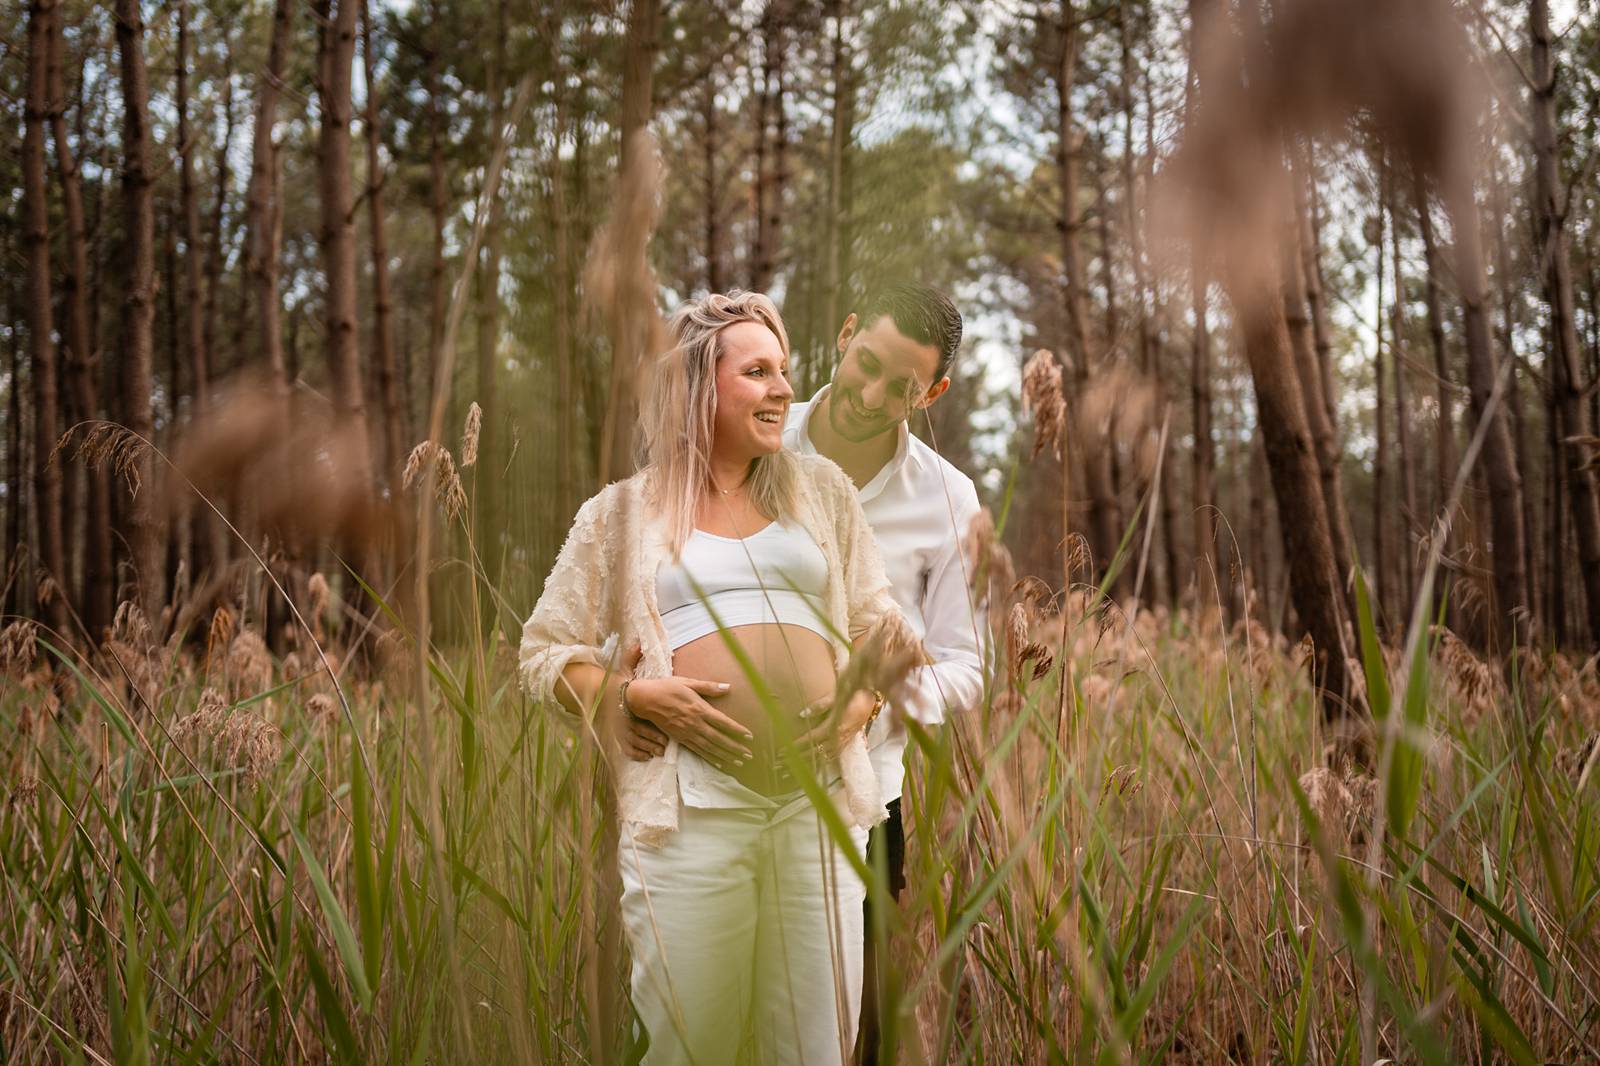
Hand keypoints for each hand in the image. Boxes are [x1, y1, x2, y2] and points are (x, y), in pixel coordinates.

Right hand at [597, 642, 667, 761]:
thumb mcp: (622, 670)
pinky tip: (646, 756)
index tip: (665, 735)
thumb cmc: (614, 685)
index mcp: (626, 703)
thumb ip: (631, 658)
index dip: (653, 729)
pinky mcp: (613, 736)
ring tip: (659, 752)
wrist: (593, 695)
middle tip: (664, 746)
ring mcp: (616, 728)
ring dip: (646, 748)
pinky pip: (624, 749)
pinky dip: (635, 754)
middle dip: (652, 741)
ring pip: (632, 742)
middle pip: (637, 733)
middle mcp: (620, 717)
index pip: (639, 718)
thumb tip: (638, 642)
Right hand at [625, 676, 754, 767]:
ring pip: (709, 747)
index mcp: (699, 708)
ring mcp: (687, 732)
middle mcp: (695, 723)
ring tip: (738, 762)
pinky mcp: (679, 738)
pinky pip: (697, 750)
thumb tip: (728, 687)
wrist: (645, 699)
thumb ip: (709, 687)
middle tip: (749, 755)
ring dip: (725, 755)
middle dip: (735, 747)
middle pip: (719, 738)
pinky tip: (719, 763)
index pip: (723, 722)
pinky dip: (709, 758)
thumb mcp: (688, 682)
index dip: (737, 730)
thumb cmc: (667, 688)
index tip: (749, 737)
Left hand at [792, 688, 876, 761]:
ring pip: (824, 756)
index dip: (799, 744)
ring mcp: (844, 741)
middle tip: (783, 762)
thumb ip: (818, 706)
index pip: (812, 738)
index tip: (784, 749)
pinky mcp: (847, 742)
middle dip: (799, 757)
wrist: (871, 699)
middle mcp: (839, 737)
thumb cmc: (851, 695)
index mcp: (834, 726)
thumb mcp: (835, 697)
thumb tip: (802, 715)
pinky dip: (822, 760)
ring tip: (794, 766)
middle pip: (816, 751)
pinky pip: (833, 755)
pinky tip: (815, 763)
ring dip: (809, 761)